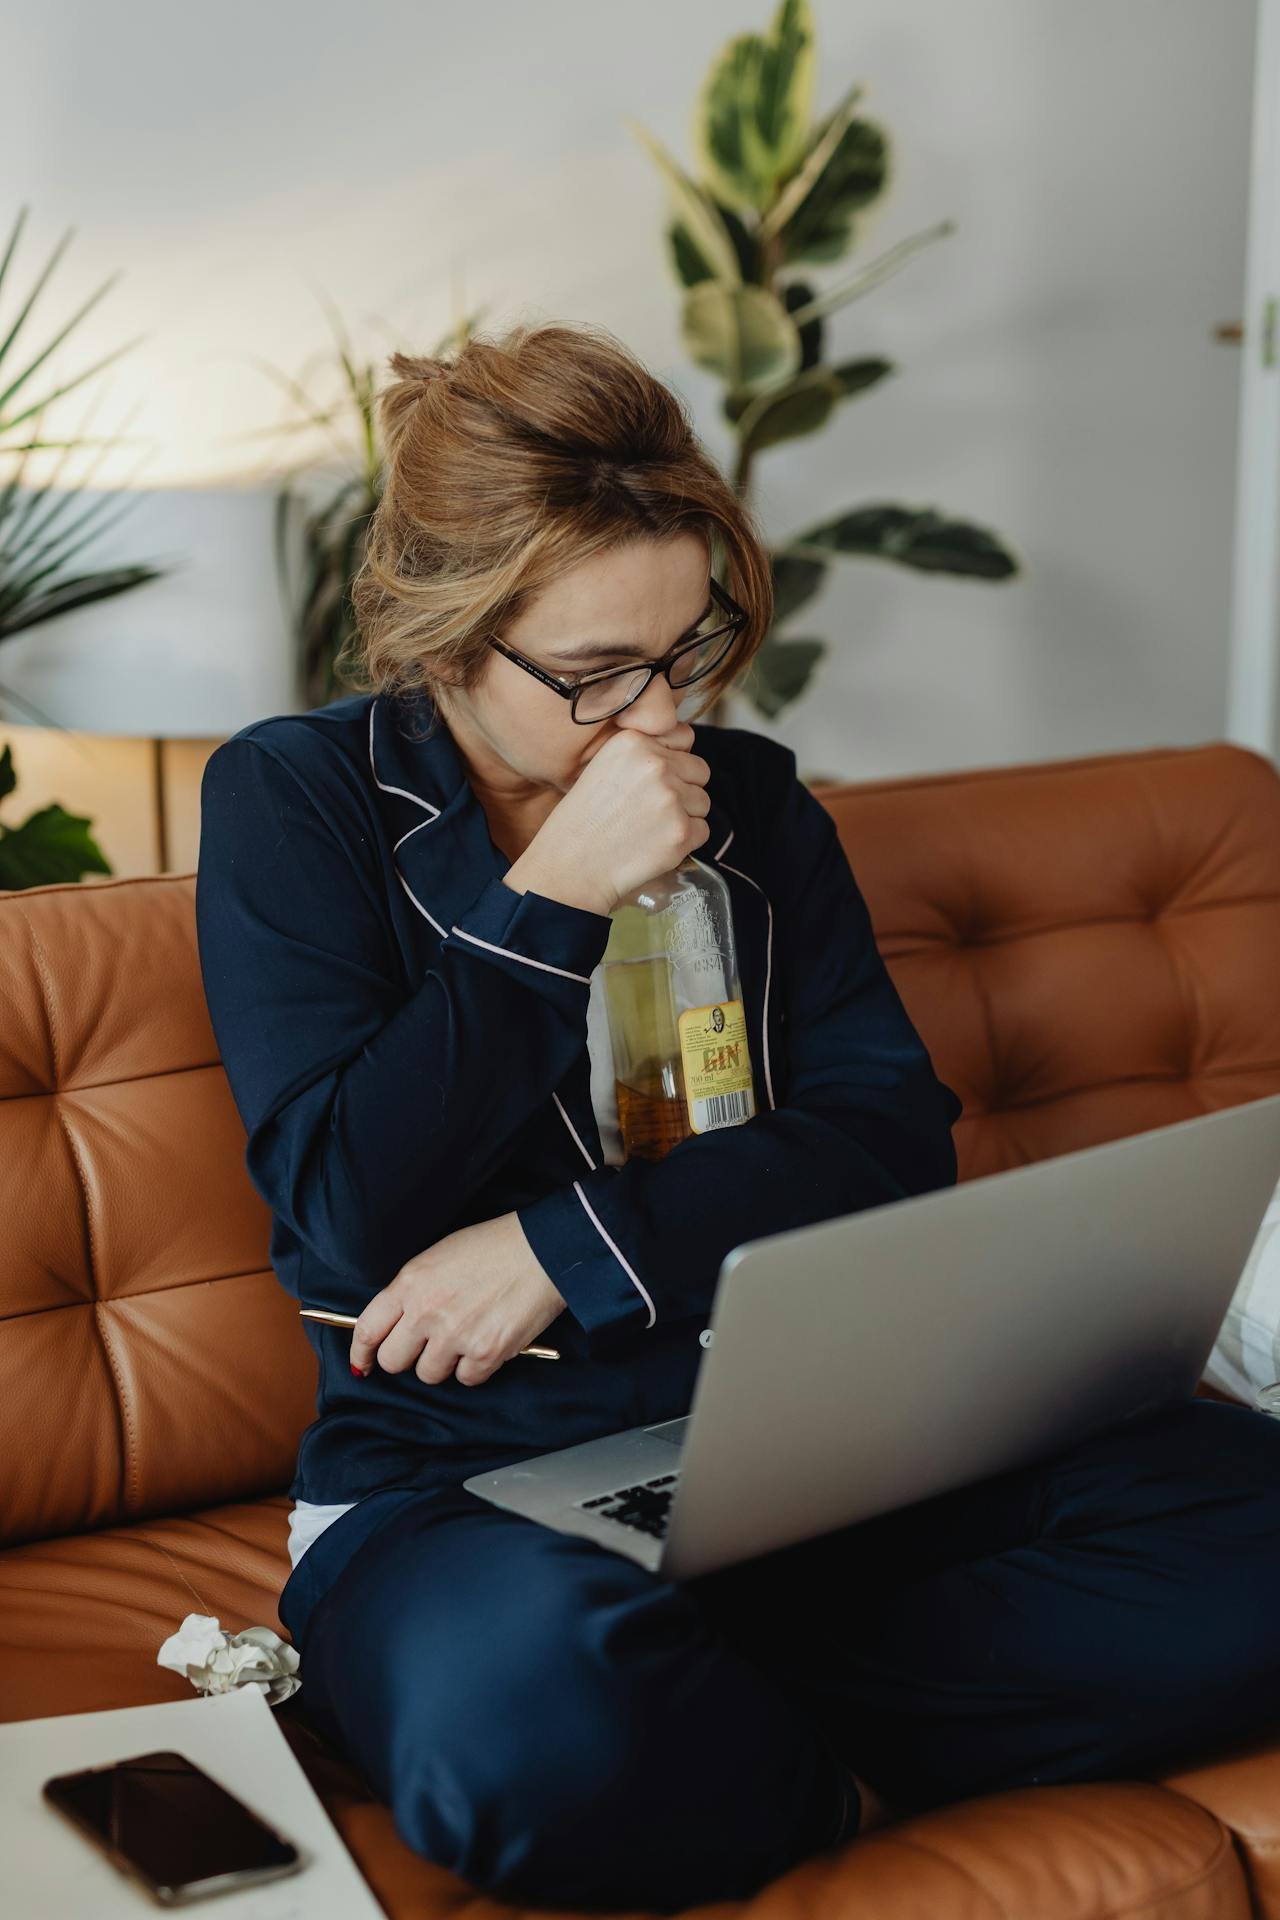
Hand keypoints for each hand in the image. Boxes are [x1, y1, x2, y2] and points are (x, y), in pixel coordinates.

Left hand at [349, 1212, 567, 1386]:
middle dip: (406, 1357)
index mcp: (410, 1283)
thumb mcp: (438, 1257)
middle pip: (393, 1360)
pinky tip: (486, 1340)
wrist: (543, 1250)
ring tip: (464, 1336)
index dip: (361, 1353)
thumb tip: (395, 1324)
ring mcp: (456, 1335)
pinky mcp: (486, 1353)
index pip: (367, 1329)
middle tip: (425, 1346)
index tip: (364, 1364)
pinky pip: (466, 1379)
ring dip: (443, 1363)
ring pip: (429, 1374)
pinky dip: (475, 1367)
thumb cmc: (493, 1247)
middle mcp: (426, 1312)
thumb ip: (411, 1290)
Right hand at [503, 724, 711, 915]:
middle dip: (684, 790)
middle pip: (700, 772)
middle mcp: (655, 765)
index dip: (674, 762)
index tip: (655, 781)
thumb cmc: (584, 820)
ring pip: (703, 803)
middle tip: (652, 810)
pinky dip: (685, 841)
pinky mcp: (681, 832)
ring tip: (650, 829)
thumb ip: (643, 754)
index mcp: (633, 742)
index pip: (684, 739)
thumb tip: (684, 751)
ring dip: (685, 817)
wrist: (572, 866)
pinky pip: (703, 831)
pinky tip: (655, 845)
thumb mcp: (604, 766)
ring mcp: (670, 799)